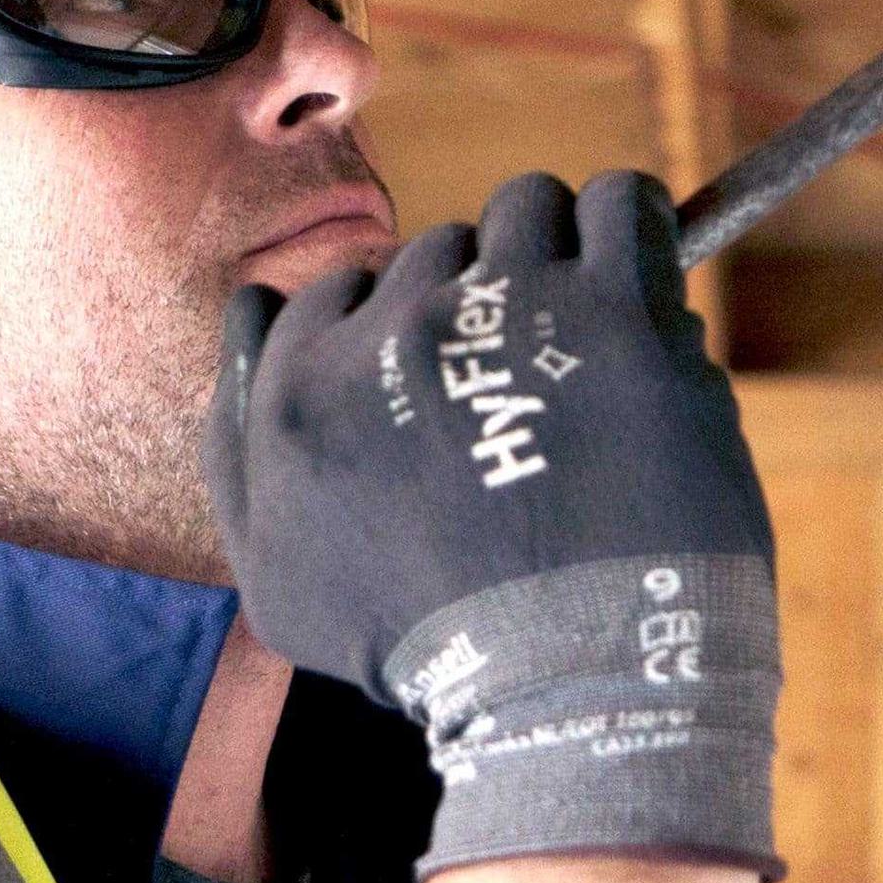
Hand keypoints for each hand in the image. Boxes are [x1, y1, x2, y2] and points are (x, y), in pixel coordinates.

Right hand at [206, 170, 780, 877]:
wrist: (565, 680)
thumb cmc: (427, 651)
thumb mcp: (277, 582)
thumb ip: (236, 446)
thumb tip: (253, 315)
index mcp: (299, 388)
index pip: (336, 288)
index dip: (396, 333)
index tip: (445, 384)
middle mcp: (395, 329)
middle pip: (437, 251)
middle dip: (480, 302)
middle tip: (529, 383)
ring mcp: (508, 307)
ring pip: (527, 208)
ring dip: (556, 255)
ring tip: (591, 334)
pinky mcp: (616, 307)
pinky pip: (625, 201)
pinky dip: (637, 222)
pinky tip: (646, 272)